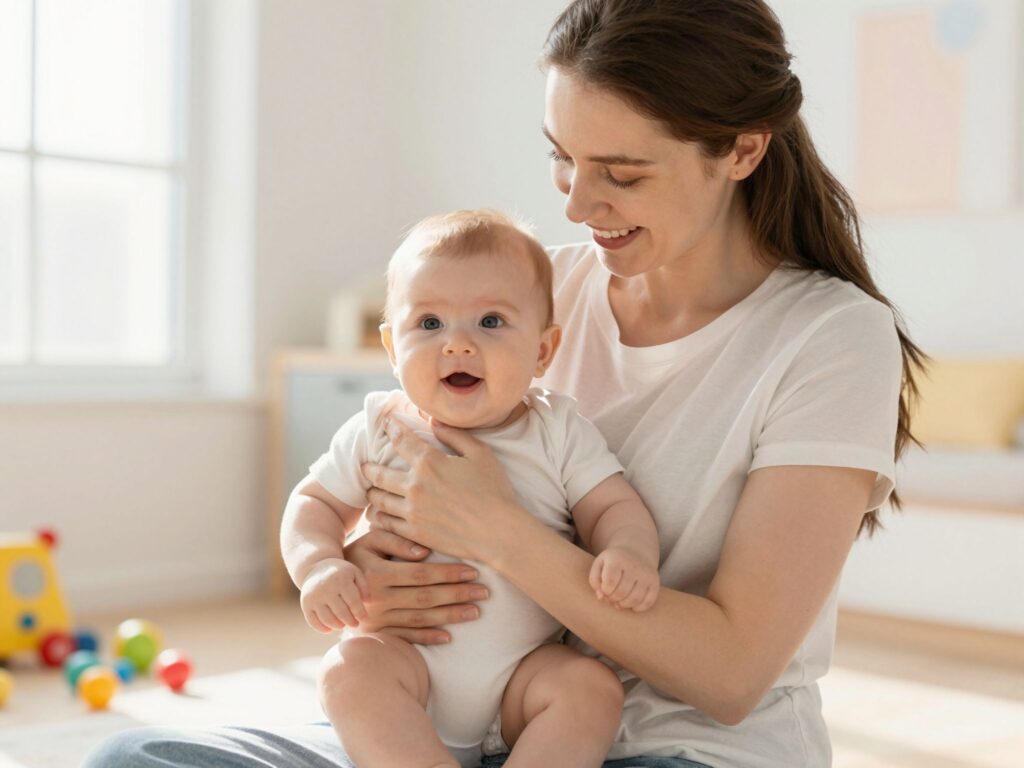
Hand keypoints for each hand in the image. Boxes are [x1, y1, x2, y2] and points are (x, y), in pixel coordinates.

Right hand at [299, 558, 368, 632]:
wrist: (316, 567)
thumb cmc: (341, 573)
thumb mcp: (355, 573)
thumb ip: (364, 587)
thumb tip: (367, 602)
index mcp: (340, 579)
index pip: (353, 601)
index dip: (360, 612)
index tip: (364, 617)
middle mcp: (325, 588)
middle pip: (341, 613)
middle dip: (351, 622)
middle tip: (355, 624)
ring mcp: (314, 597)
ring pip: (327, 620)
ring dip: (338, 626)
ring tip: (343, 625)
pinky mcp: (305, 604)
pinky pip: (313, 622)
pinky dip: (323, 628)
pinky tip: (330, 628)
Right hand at [342, 528, 487, 644]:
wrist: (326, 586)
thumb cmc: (357, 555)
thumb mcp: (371, 539)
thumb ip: (397, 540)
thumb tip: (425, 552)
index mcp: (376, 573)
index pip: (420, 574)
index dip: (448, 573)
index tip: (473, 571)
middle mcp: (376, 599)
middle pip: (425, 597)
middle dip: (458, 594)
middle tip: (485, 592)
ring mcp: (375, 619)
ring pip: (420, 619)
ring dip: (451, 616)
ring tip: (476, 612)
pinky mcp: (376, 633)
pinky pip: (406, 637)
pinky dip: (428, 637)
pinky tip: (449, 637)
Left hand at [359, 418, 523, 561]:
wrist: (498, 532)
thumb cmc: (494, 490)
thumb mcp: (480, 454)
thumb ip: (455, 435)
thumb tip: (434, 422)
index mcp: (430, 463)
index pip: (401, 440)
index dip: (391, 428)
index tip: (386, 423)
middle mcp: (414, 486)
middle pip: (380, 474)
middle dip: (370, 468)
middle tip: (365, 466)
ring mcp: (412, 511)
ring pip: (379, 500)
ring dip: (372, 492)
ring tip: (370, 490)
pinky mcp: (414, 533)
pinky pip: (387, 523)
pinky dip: (379, 516)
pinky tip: (379, 514)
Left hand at [589, 546, 659, 611]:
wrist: (635, 552)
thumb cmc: (612, 562)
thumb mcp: (599, 565)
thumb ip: (595, 581)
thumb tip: (601, 596)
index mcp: (617, 559)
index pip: (609, 583)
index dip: (605, 591)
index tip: (605, 589)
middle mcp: (634, 565)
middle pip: (621, 593)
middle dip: (613, 599)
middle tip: (611, 597)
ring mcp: (646, 574)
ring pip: (634, 599)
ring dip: (624, 605)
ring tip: (619, 601)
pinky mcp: (655, 582)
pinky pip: (648, 602)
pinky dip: (638, 607)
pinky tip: (632, 604)